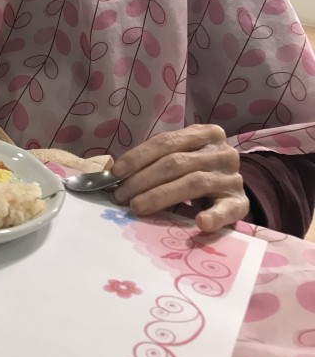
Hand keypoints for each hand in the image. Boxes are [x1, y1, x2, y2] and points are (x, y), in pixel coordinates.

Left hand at [111, 124, 248, 232]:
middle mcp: (221, 152)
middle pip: (176, 163)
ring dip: (160, 196)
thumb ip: (157, 159)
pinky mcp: (240, 203)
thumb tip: (115, 172)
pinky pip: (226, 210)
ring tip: (137, 207)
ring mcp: (232, 177)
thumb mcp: (182, 155)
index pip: (166, 142)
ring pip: (193, 183)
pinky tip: (200, 223)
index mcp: (205, 133)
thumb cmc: (198, 169)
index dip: (138, 156)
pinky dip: (213, 216)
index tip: (116, 173)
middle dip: (143, 179)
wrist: (233, 188)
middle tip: (120, 196)